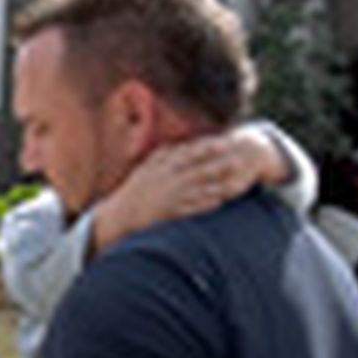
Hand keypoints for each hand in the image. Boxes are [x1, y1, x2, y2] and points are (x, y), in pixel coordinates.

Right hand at [90, 131, 274, 252]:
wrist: (119, 215)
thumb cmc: (134, 190)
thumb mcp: (146, 168)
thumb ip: (163, 156)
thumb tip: (180, 145)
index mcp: (160, 167)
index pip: (187, 154)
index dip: (206, 148)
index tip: (223, 142)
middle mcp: (165, 180)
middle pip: (197, 171)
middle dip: (218, 165)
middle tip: (238, 160)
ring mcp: (167, 197)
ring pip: (196, 189)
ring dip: (216, 186)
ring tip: (234, 183)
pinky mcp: (168, 213)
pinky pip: (190, 208)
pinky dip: (204, 204)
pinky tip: (219, 202)